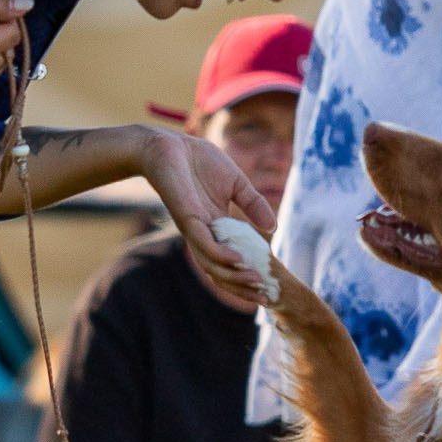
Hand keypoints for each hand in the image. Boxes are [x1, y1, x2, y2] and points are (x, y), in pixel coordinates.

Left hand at [136, 129, 278, 308]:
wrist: (169, 144)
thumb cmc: (200, 161)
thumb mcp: (237, 184)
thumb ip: (253, 205)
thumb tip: (273, 228)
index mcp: (216, 228)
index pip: (232, 261)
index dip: (248, 276)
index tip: (269, 286)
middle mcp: (204, 234)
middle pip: (221, 272)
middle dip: (242, 288)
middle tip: (266, 297)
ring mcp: (194, 229)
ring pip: (212, 265)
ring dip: (234, 277)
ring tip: (256, 282)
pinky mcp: (186, 219)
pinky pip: (204, 244)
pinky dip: (221, 256)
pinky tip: (238, 260)